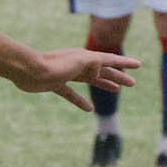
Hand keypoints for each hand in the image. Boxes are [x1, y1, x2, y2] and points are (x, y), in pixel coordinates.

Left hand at [22, 47, 139, 107]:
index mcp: (85, 57)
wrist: (28, 71)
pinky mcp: (56, 85)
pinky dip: (80, 101)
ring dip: (103, 84)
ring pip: (89, 80)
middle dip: (117, 76)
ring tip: (116, 90)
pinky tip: (89, 109)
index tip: (139, 65)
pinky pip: (71, 94)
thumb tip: (102, 70)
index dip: (125, 62)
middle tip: (132, 83)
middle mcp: (77, 64)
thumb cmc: (53, 65)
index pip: (109, 59)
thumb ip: (93, 63)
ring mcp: (66, 74)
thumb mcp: (79, 61)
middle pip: (102, 70)